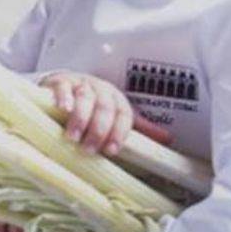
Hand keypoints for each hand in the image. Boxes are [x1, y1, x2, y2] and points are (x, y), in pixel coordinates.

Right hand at [40, 72, 171, 154]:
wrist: (67, 85)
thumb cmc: (93, 105)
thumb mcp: (116, 116)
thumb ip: (139, 128)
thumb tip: (168, 139)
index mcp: (117, 100)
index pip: (123, 115)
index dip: (119, 133)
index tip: (111, 150)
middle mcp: (101, 90)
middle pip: (105, 108)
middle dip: (98, 129)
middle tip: (88, 149)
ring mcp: (81, 84)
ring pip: (85, 98)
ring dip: (81, 118)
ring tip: (73, 137)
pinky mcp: (62, 81)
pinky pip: (64, 87)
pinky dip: (64, 98)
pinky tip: (63, 109)